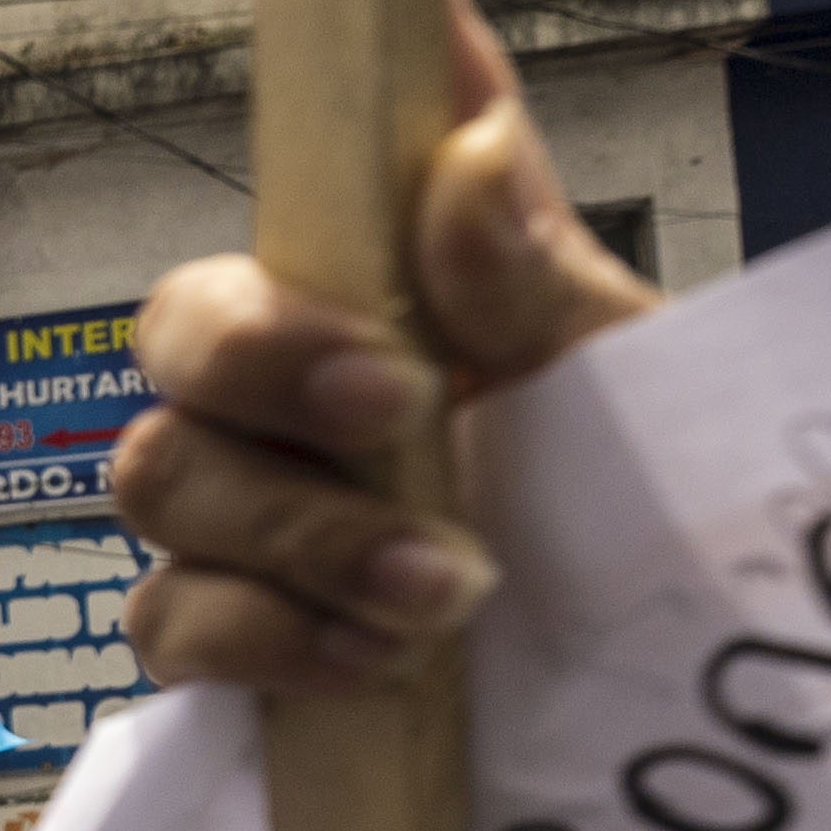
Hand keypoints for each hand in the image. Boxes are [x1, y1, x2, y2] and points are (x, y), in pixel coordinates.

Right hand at [111, 0, 654, 696]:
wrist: (666, 681)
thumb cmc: (638, 502)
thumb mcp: (614, 384)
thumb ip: (530, 276)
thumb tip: (471, 149)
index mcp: (376, 303)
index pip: (282, 218)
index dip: (293, 245)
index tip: (400, 338)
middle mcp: (285, 396)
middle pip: (177, 336)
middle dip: (269, 369)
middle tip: (406, 413)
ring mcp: (242, 517)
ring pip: (163, 478)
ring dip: (295, 530)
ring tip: (441, 590)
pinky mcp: (228, 637)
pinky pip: (170, 621)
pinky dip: (262, 639)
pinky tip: (371, 661)